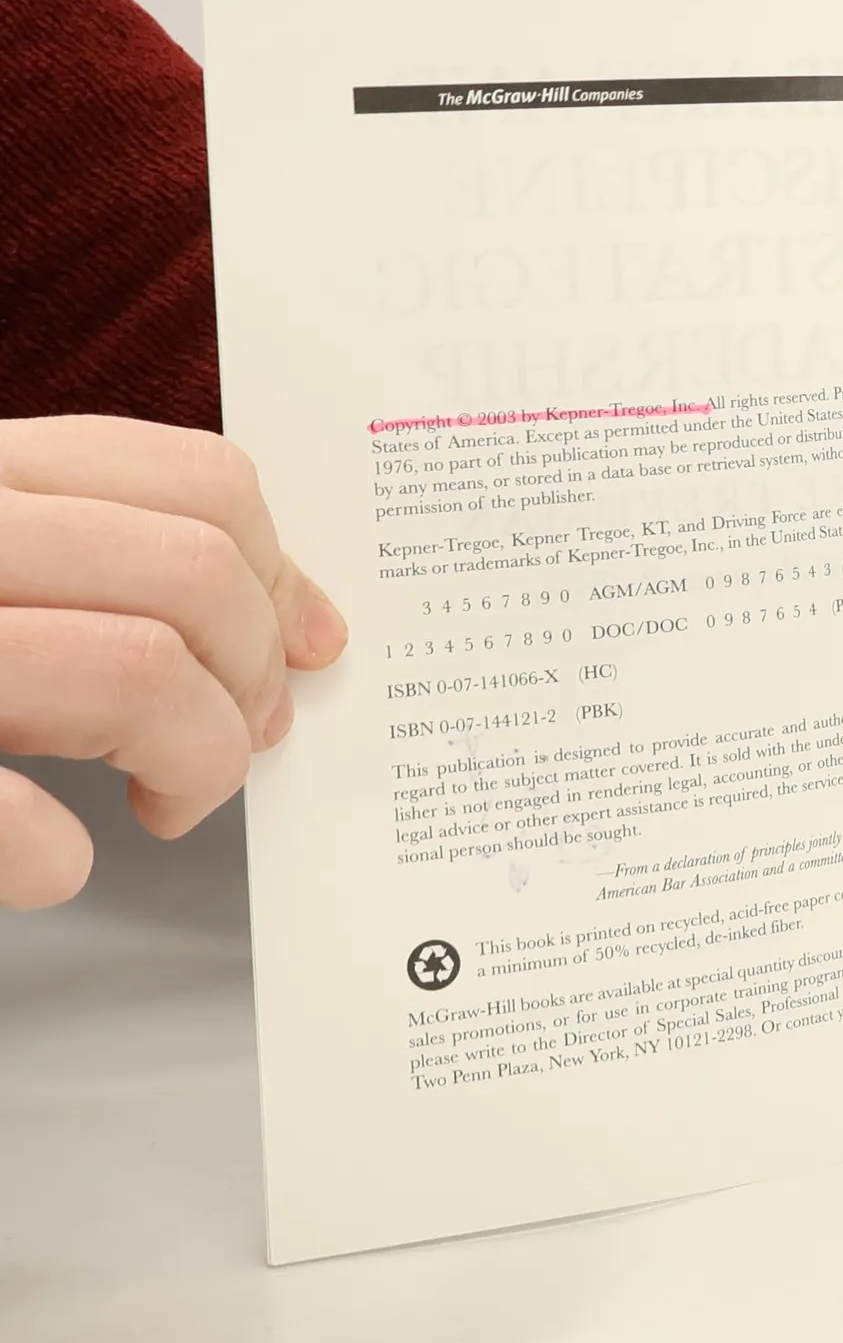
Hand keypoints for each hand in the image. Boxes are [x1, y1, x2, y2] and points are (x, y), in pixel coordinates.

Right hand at [0, 417, 346, 909]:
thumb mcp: (13, 553)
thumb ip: (120, 563)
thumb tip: (302, 636)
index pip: (199, 482)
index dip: (283, 575)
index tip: (311, 651)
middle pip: (195, 576)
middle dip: (251, 678)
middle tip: (237, 742)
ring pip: (137, 670)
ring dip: (191, 757)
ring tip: (162, 796)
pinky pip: (7, 814)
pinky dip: (46, 852)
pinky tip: (54, 859)